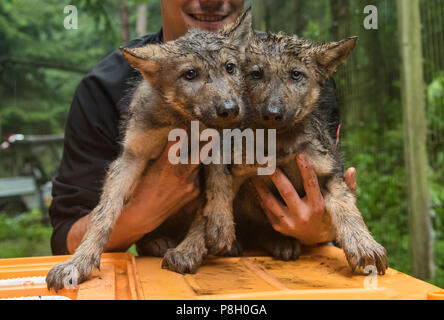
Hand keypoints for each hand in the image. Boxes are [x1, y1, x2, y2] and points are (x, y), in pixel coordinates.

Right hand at [67, 140, 202, 252]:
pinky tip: (185, 173)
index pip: (181, 137)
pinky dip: (193, 172)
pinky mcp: (195, 191)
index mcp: (167, 162)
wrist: (144, 214)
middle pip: (201, 149)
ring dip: (197, 157)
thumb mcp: (149, 165)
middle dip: (205, 140)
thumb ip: (165, 151)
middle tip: (209, 132)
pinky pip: (198, 176)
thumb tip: (176, 136)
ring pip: (199, 163)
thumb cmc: (141, 187)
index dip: (186, 129)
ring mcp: (191, 182)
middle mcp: (182, 171)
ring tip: (194, 153)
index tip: (189, 124)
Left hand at [251, 153, 356, 245]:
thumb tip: (351, 169)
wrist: (315, 239)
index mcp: (318, 207)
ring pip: (271, 202)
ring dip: (260, 187)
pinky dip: (259, 197)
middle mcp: (302, 215)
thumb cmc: (328, 215)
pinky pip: (266, 210)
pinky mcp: (278, 227)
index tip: (299, 155)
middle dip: (276, 175)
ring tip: (253, 173)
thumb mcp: (342, 204)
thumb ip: (347, 187)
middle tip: (267, 161)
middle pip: (286, 192)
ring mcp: (289, 223)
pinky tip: (254, 185)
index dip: (306, 169)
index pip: (311, 184)